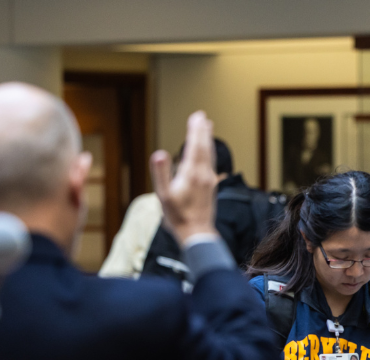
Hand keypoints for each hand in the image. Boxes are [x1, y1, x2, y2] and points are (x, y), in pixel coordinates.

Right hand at [151, 111, 218, 244]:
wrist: (197, 233)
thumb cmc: (178, 216)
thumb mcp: (164, 195)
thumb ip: (161, 173)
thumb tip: (159, 153)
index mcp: (192, 173)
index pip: (195, 146)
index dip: (195, 130)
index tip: (196, 116)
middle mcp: (203, 174)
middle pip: (204, 147)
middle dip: (203, 131)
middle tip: (202, 116)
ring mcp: (209, 181)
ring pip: (209, 155)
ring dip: (207, 140)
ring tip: (207, 127)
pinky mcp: (211, 187)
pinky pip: (210, 163)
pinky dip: (208, 152)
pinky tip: (206, 153)